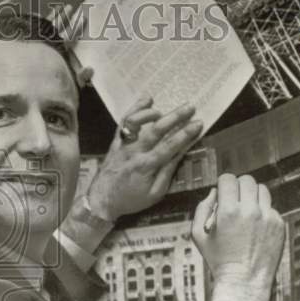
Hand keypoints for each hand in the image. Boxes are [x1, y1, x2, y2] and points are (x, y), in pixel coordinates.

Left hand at [85, 93, 202, 221]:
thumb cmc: (130, 199)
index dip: (185, 134)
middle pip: (155, 130)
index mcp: (146, 167)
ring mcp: (123, 145)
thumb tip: (180, 154)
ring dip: (149, 112)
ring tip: (163, 109)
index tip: (198, 124)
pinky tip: (146, 100)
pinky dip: (134, 109)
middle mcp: (134, 152)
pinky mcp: (116, 142)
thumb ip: (167, 172)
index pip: (169, 147)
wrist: (101, 200)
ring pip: (135, 123)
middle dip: (174, 117)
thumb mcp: (154, 194)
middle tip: (190, 107)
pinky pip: (124, 122)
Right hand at [191, 174, 285, 300]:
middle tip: (234, 199)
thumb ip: (202, 209)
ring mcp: (267, 217)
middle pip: (247, 180)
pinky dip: (263, 212)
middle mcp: (250, 210)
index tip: (223, 190)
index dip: (223, 183)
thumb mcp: (198, 235)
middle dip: (238, 186)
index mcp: (228, 211)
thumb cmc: (218, 260)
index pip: (228, 179)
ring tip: (247, 209)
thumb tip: (214, 192)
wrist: (244, 281)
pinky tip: (256, 227)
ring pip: (262, 190)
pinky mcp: (279, 225)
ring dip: (253, 195)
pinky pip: (271, 207)